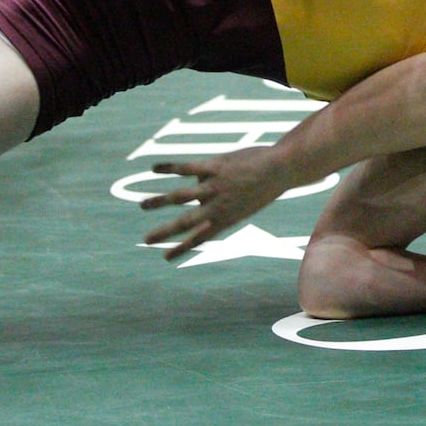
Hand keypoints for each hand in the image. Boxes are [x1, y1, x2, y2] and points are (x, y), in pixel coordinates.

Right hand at [139, 146, 291, 259]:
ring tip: (142, 205)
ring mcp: (216, 187)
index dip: (181, 249)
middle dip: (164, 232)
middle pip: (185, 223)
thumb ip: (220, 197)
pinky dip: (169, 168)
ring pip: (181, 197)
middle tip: (146, 240)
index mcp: (226, 219)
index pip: (199, 238)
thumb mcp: (246, 201)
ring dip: (159, 202)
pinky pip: (187, 168)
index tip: (165, 258)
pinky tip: (153, 168)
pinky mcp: (216, 167)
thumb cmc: (267, 184)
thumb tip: (194, 183)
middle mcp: (218, 207)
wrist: (283, 169)